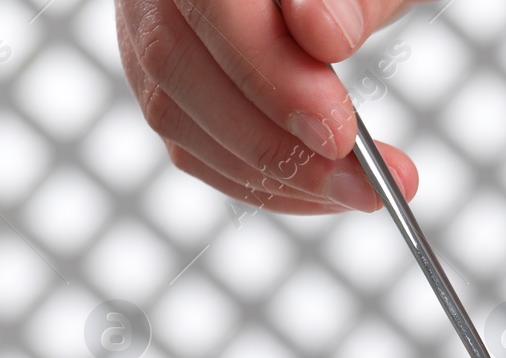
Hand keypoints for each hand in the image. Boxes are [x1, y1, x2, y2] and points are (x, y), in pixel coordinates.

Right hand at [117, 0, 421, 213]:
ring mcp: (145, 32)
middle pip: (177, 63)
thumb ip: (350, 0)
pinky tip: (324, 191)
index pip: (213, 5)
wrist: (327, 4)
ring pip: (175, 115)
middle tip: (360, 179)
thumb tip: (324, 34)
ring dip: (274, 173)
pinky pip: (191, 147)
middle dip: (276, 141)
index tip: (339, 131)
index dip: (271, 74)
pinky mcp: (164, 87)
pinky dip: (260, 181)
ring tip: (360, 190)